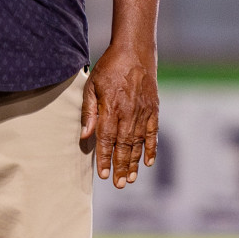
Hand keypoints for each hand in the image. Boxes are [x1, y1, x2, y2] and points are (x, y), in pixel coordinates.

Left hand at [80, 45, 158, 188]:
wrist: (134, 53)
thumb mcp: (92, 86)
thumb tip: (85, 135)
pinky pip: (153, 133)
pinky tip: (148, 162)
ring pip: (138, 143)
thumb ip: (89, 111)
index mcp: (111, 108)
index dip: (104, 157)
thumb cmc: (108, 68)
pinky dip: (151, 148)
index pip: (106, 139)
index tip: (103, 174)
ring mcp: (143, 113)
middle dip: (120, 167)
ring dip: (135, 163)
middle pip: (123, 146)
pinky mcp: (154, 110)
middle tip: (119, 184)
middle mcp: (128, 113)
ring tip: (131, 179)